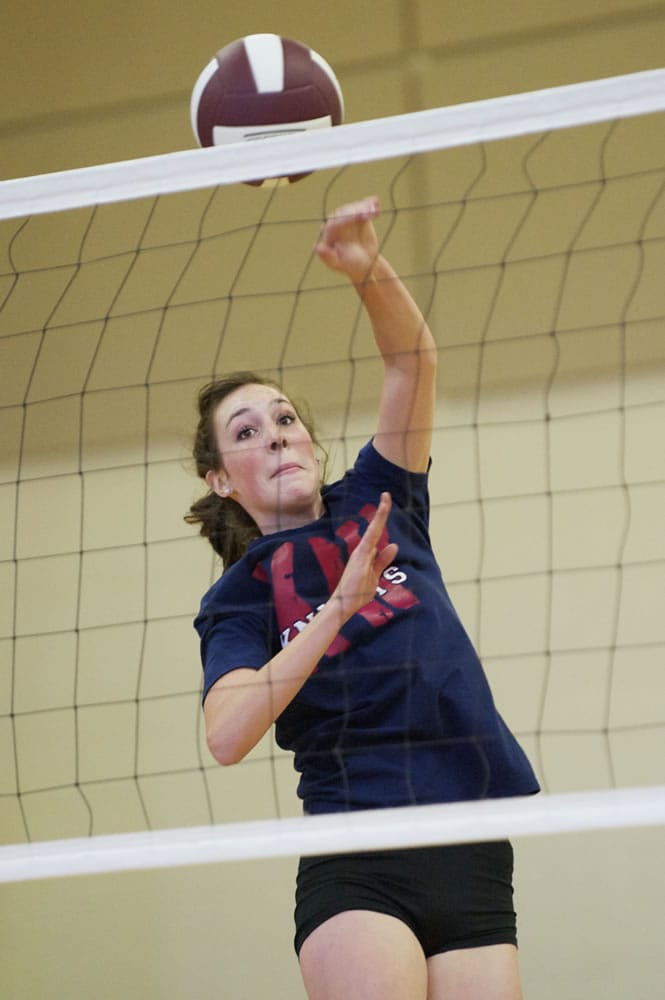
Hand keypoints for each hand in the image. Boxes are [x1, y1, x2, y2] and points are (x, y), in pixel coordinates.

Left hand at [314, 196, 380, 283]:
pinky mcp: (360, 215)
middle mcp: (336, 222)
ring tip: (372, 210)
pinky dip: (371, 204)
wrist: (366, 263)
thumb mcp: (338, 263)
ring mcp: (348, 218)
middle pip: (344, 212)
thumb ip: (327, 256)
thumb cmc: (350, 265)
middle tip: (366, 213)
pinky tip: (376, 202)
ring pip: (355, 208)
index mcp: (328, 233)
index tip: (356, 217)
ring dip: (364, 207)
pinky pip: (364, 207)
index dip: (345, 219)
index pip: (334, 223)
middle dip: (355, 211)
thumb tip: (316, 247)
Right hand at [331, 492, 397, 620]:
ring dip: (381, 514)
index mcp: (365, 554)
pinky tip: (381, 513)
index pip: (376, 533)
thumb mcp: (375, 575)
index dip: (381, 519)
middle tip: (386, 493)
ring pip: (374, 529)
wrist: (343, 605)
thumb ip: (383, 560)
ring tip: (386, 497)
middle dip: (382, 510)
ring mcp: (361, 553)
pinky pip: (371, 538)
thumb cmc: (356, 592)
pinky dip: (376, 526)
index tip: (385, 503)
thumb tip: (393, 545)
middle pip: (375, 527)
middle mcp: (362, 550)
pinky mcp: (360, 557)